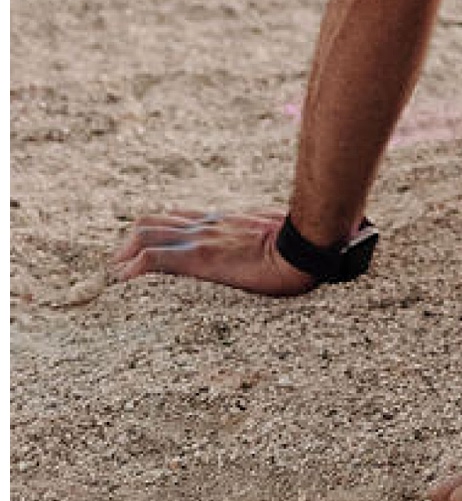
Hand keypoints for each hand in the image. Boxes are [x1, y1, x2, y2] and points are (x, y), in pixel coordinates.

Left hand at [111, 207, 318, 296]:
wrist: (306, 247)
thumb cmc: (302, 245)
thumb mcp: (277, 237)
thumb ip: (265, 238)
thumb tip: (276, 248)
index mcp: (224, 222)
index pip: (178, 218)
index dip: (155, 233)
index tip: (143, 252)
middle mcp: (207, 225)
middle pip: (153, 222)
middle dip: (129, 243)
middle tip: (120, 266)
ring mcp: (201, 237)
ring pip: (146, 232)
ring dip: (125, 253)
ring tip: (116, 274)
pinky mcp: (199, 256)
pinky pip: (154, 257)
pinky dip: (133, 268)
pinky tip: (123, 282)